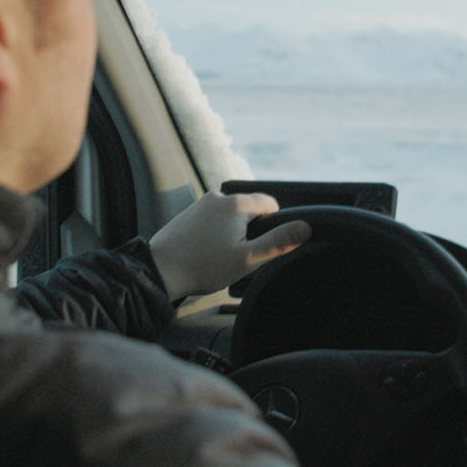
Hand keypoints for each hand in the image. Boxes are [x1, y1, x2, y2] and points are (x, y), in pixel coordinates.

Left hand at [148, 191, 311, 301]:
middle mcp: (218, 196)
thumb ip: (278, 242)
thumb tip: (305, 227)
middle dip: (250, 231)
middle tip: (238, 255)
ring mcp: (201, 204)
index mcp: (236, 203)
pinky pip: (213, 220)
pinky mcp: (189, 214)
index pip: (270, 204)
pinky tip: (206, 252)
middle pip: (250, 209)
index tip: (260, 246)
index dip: (272, 226)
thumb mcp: (248, 258)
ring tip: (219, 256)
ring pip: (230, 215)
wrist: (161, 270)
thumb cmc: (205, 266)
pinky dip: (215, 233)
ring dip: (232, 232)